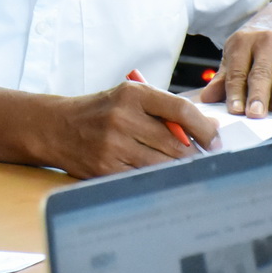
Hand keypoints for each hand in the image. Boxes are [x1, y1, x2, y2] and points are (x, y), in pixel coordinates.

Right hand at [41, 82, 218, 178]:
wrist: (55, 127)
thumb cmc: (99, 111)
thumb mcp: (130, 98)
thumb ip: (167, 110)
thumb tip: (210, 128)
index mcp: (132, 94)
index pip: (181, 110)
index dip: (205, 129)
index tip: (216, 141)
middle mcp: (122, 117)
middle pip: (176, 144)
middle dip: (193, 154)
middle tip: (201, 159)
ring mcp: (112, 145)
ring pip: (162, 165)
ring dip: (175, 169)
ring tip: (176, 166)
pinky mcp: (105, 168)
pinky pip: (143, 178)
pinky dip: (153, 178)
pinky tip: (153, 173)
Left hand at [201, 2, 271, 118]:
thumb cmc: (257, 39)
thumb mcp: (237, 51)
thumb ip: (225, 76)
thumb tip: (207, 98)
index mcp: (243, 42)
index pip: (238, 71)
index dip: (235, 92)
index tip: (234, 110)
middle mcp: (266, 43)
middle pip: (261, 72)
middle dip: (258, 95)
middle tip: (255, 114)